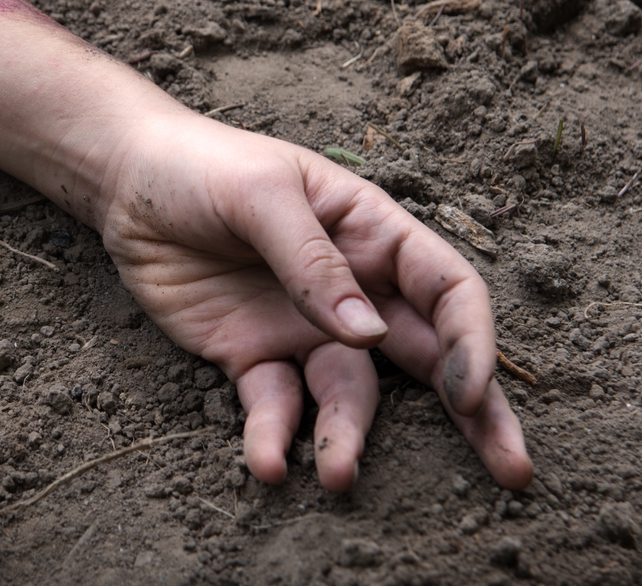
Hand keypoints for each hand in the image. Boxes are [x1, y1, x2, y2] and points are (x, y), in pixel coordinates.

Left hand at [97, 111, 531, 491]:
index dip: (471, 341)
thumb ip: (312, 262)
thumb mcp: (261, 195)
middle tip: (512, 470)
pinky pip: (276, 405)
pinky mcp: (252, 357)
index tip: (469, 392)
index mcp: (371, 234)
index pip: (447, 290)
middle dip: (473, 413)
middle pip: (427, 356)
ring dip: (349, 436)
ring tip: (336, 476)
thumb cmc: (203, 167)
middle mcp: (352, 289)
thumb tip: (366, 334)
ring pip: (350, 394)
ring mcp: (304, 328)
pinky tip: (267, 463)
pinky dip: (275, 437)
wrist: (128, 183)